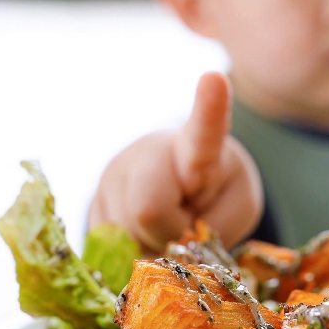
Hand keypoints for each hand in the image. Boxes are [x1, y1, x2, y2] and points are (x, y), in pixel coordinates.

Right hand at [89, 71, 263, 252]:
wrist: (179, 187)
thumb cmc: (217, 192)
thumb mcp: (235, 209)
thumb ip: (211, 229)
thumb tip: (158, 250)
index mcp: (199, 146)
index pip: (205, 129)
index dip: (210, 107)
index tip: (214, 78)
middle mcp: (149, 150)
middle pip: (147, 209)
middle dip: (167, 232)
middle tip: (183, 223)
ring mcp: (115, 173)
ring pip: (124, 235)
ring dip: (148, 243)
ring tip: (164, 223)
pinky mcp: (93, 200)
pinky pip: (105, 246)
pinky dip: (130, 250)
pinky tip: (141, 230)